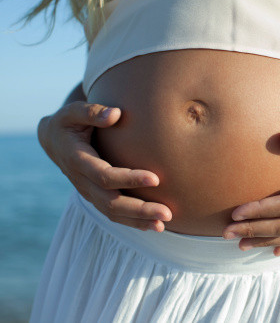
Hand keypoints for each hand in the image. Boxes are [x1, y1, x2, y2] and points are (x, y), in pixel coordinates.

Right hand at [37, 101, 171, 230]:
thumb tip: (116, 114)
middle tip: (167, 213)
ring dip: (139, 221)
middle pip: (111, 202)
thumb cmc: (69, 123)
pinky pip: (114, 215)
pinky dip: (134, 223)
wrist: (54, 141)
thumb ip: (92, 112)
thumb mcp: (73, 112)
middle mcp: (82, 182)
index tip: (155, 178)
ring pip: (113, 213)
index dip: (129, 179)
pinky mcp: (96, 197)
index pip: (105, 175)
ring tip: (164, 224)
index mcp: (78, 160)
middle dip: (140, 210)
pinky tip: (154, 226)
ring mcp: (89, 193)